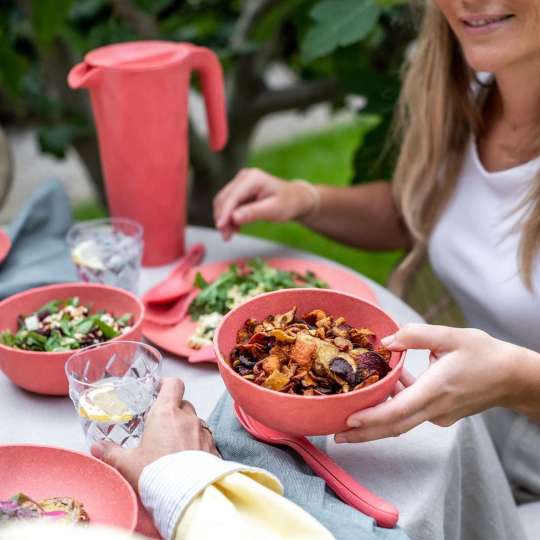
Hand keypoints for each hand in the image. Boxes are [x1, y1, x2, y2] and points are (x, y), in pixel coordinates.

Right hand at [91, 378, 218, 488]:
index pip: (173, 384)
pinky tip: (187, 458)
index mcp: (166, 413)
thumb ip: (111, 453)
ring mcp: (202, 432)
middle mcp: (187, 418)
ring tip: (173, 446)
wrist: (186, 494)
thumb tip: (97, 448)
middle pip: (182, 404)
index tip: (157, 390)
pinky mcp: (212, 447)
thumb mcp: (127, 464)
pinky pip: (204, 439)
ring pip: (194, 422)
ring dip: (185, 429)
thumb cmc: (156, 474)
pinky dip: (196, 444)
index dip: (166, 384)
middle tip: (160, 426)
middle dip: (172, 412)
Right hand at [213, 168, 317, 239]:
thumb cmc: (288, 203)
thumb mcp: (273, 210)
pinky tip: (234, 229)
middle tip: (225, 237)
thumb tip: (234, 217)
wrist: (295, 199)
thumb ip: (253, 213)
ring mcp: (241, 182)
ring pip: (223, 202)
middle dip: (222, 218)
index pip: (233, 196)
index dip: (224, 212)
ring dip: (224, 219)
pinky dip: (228, 218)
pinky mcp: (239, 190)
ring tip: (228, 235)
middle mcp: (244, 177)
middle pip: (224, 198)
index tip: (220, 227)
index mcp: (253, 178)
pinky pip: (228, 205)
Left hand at [335, 324, 516, 442]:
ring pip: (401, 422)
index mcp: (436, 389)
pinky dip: (395, 406)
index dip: (372, 418)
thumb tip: (387, 341)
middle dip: (363, 433)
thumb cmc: (484, 354)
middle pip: (394, 426)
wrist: (513, 377)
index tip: (349, 422)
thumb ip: (416, 335)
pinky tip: (387, 387)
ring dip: (376, 420)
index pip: (398, 410)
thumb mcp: (451, 335)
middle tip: (336, 435)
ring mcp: (439, 415)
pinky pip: (412, 413)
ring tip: (349, 416)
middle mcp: (435, 408)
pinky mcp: (441, 415)